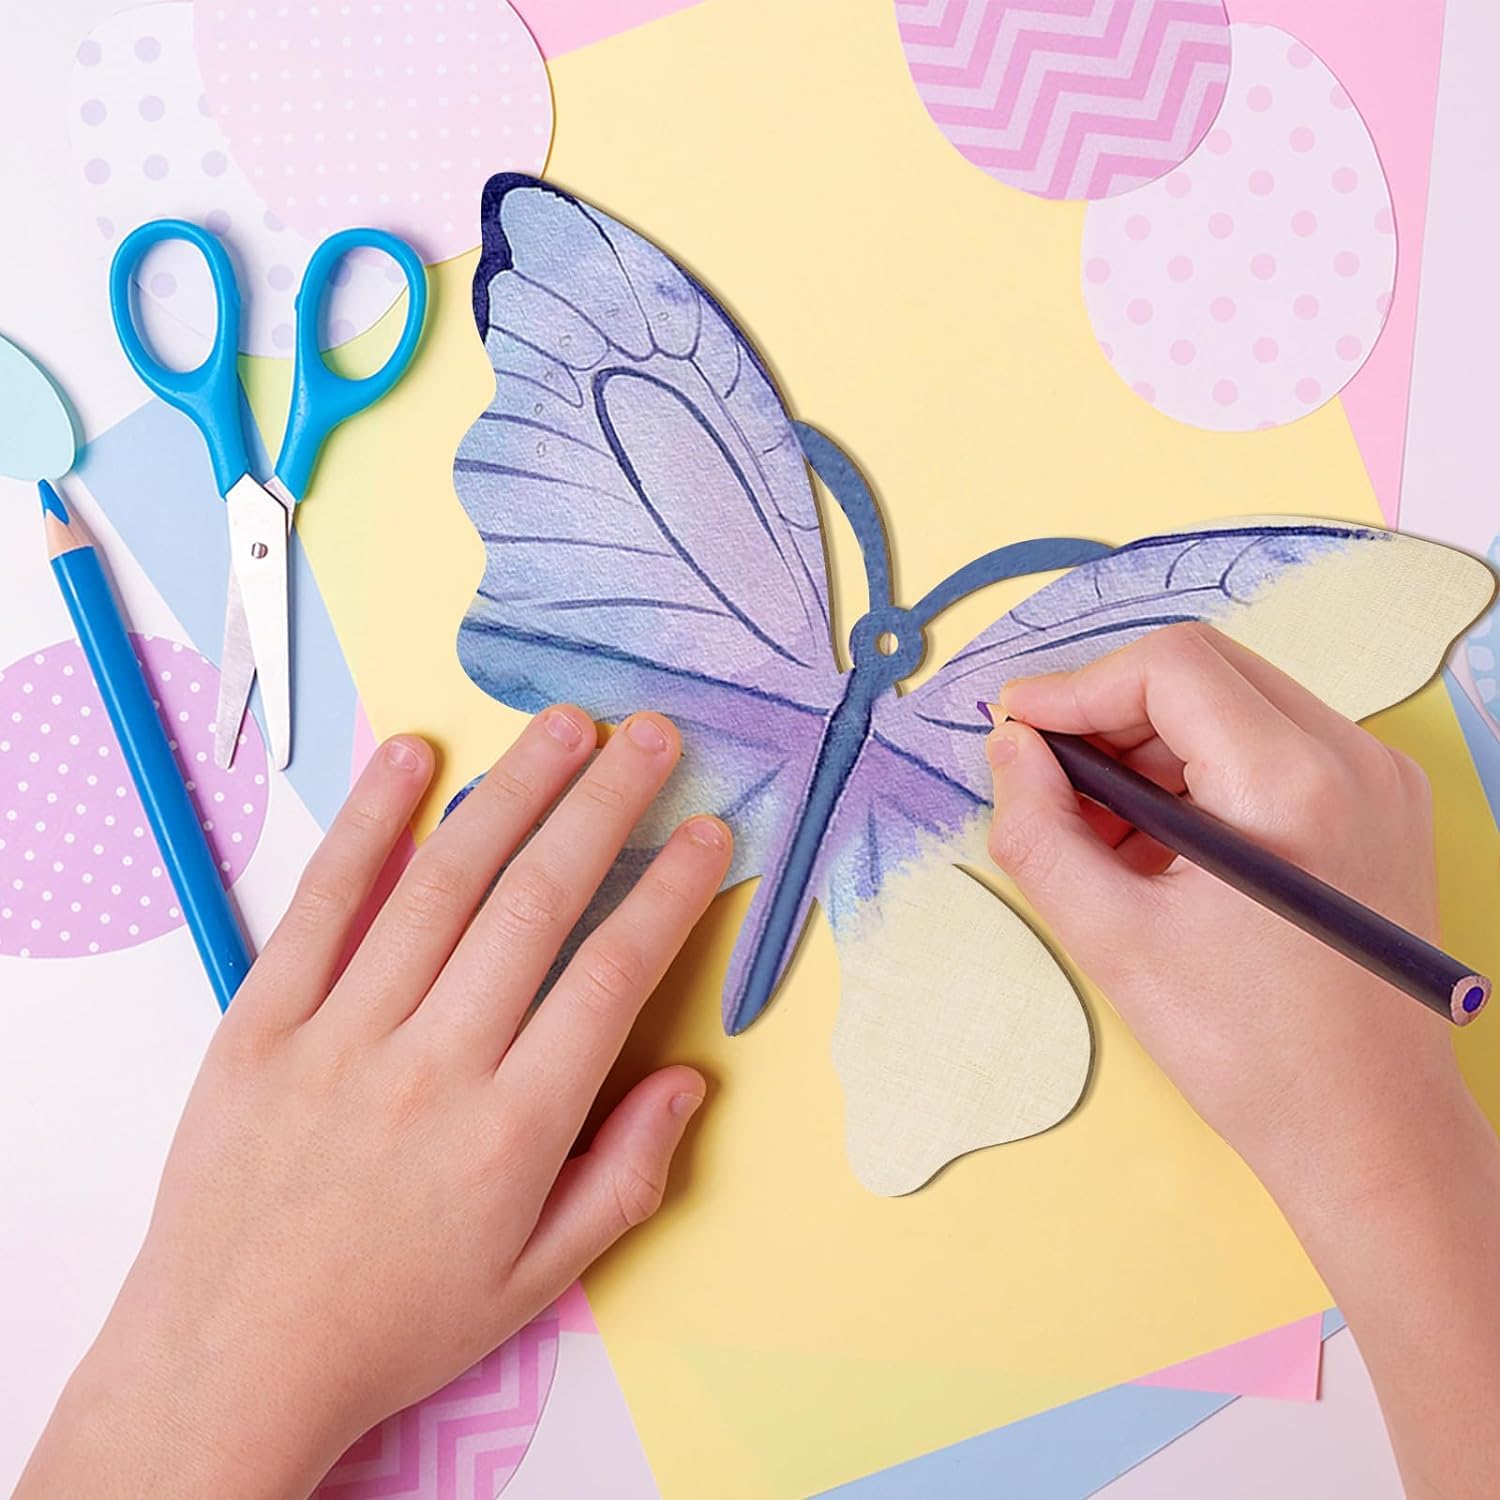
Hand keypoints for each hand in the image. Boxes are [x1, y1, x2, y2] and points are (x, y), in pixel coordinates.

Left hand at [18, 707, 730, 1499]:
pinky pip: (322, 902)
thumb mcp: (536, 1280)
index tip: (708, 832)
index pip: (612, 975)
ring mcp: (339, 1035)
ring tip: (566, 727)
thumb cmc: (394, 1323)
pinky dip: (368, 821)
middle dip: (607, 805)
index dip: (671, 890)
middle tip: (652, 736)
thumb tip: (687, 1079)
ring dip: (512, 790)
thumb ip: (625, 1177)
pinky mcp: (261, 1021)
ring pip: (442, 884)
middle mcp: (433, 1065)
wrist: (229, 1361)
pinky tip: (412, 755)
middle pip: (537, 903)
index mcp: (511, 1130)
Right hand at [985, 623, 1499, 1499]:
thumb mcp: (1114, 940)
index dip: (1076, 687)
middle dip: (1109, 712)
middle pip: (1203, 672)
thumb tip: (1011, 747)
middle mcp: (1353, 758)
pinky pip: (1270, 747)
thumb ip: (1040, 830)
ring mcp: (1378, 780)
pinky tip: (1154, 841)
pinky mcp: (1379, 808)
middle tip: (1047, 778)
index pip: (1169, 666)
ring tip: (1095, 826)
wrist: (1370, 1132)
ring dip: (1150, 745)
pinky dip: (1198, 772)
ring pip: (1234, 704)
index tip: (1016, 732)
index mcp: (1292, 783)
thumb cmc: (1247, 1051)